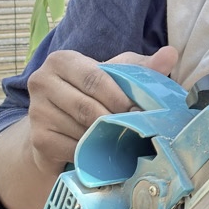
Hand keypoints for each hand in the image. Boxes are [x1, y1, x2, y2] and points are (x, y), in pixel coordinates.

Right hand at [23, 46, 177, 177]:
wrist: (56, 126)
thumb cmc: (90, 95)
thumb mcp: (113, 76)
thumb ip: (141, 66)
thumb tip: (170, 54)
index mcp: (61, 60)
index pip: (94, 78)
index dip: (120, 97)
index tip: (141, 111)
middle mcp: (42, 82)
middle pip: (87, 107)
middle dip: (116, 121)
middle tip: (138, 131)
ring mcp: (37, 113)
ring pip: (80, 130)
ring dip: (105, 139)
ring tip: (125, 143)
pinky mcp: (38, 140)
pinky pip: (73, 149)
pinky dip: (92, 154)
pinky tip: (105, 154)